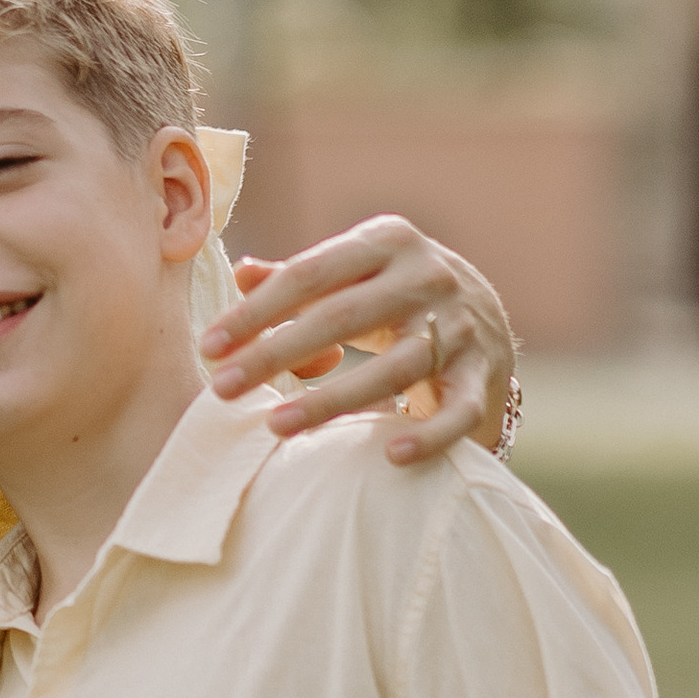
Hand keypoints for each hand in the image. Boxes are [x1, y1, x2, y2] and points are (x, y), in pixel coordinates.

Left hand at [200, 222, 515, 464]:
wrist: (488, 318)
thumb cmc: (392, 295)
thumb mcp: (352, 272)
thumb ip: (300, 275)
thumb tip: (242, 273)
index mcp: (386, 241)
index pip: (309, 275)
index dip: (256, 312)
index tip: (210, 346)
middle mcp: (427, 276)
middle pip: (341, 317)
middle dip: (275, 354)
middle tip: (222, 390)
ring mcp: (460, 327)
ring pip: (394, 368)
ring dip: (331, 400)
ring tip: (275, 426)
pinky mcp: (481, 375)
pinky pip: (458, 411)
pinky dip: (429, 436)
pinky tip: (392, 456)